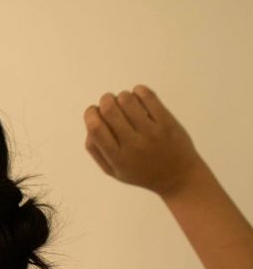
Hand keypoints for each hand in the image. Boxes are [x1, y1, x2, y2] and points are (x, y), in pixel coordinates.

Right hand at [83, 86, 202, 195]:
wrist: (178, 177)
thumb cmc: (142, 173)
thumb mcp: (115, 172)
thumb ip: (97, 151)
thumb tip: (90, 124)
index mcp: (117, 159)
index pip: (96, 129)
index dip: (90, 114)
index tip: (95, 112)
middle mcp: (133, 145)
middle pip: (109, 109)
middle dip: (105, 100)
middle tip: (110, 103)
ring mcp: (151, 132)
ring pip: (127, 99)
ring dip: (122, 96)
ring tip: (126, 103)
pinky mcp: (167, 122)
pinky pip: (148, 96)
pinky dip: (139, 91)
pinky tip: (139, 98)